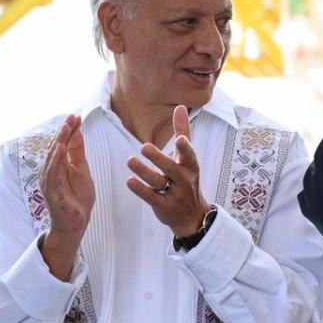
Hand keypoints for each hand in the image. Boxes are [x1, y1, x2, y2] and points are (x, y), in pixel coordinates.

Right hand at [40, 115, 94, 279]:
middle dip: (64, 132)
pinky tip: (60, 149)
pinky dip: (56, 161)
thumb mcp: (82, 170)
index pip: (63, 143)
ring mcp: (50, 181)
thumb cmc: (78, 198)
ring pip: (52, 158)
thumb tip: (77, 132)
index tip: (77, 116)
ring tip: (66, 128)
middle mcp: (51, 170)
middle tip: (71, 117)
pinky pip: (52, 174)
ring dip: (59, 142)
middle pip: (56, 147)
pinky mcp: (51, 192)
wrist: (77, 222)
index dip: (70, 130)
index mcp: (58, 165)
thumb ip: (78, 153)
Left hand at [126, 105, 212, 237]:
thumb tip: (181, 107)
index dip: (186, 148)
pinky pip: (151, 197)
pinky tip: (129, 181)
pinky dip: (140, 190)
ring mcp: (175, 195)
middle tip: (144, 147)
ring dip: (144, 172)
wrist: (192, 215)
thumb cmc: (187, 180)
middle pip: (172, 168)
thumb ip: (183, 132)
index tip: (181, 140)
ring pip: (158, 182)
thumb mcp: (188, 158)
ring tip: (130, 161)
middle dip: (159, 158)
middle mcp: (184, 180)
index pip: (190, 156)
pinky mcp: (164, 207)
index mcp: (190, 166)